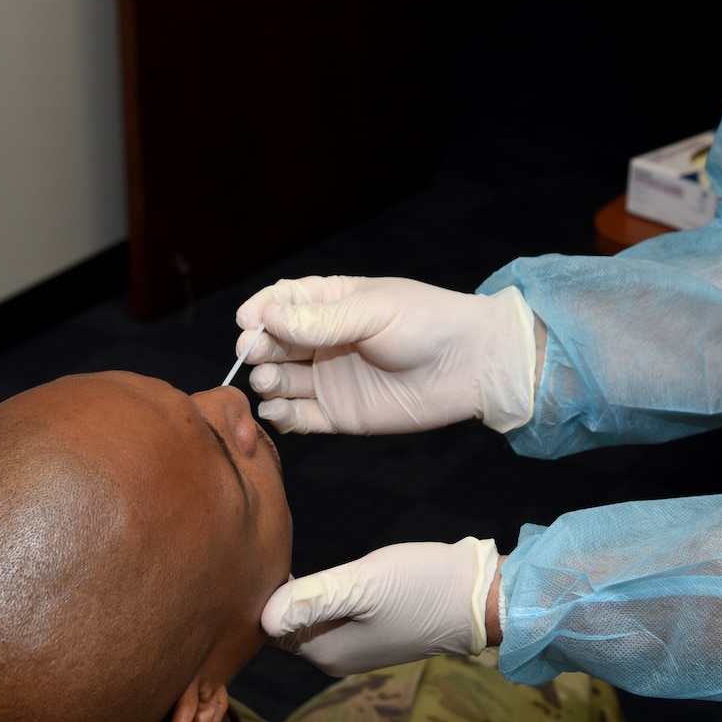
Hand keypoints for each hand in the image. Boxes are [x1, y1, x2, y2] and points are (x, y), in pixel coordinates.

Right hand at [236, 276, 538, 434]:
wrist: (474, 365)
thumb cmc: (429, 322)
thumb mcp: (375, 311)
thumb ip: (323, 319)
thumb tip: (267, 317)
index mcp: (331, 303)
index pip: (280, 303)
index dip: (260, 311)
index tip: (248, 322)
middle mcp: (323, 340)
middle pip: (273, 343)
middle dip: (258, 348)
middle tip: (256, 355)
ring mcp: (329, 378)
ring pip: (280, 382)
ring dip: (266, 382)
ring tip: (269, 382)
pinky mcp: (340, 414)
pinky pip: (300, 418)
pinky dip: (282, 417)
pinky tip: (276, 411)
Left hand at [261, 539, 499, 676]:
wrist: (479, 598)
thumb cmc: (422, 586)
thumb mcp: (363, 585)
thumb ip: (312, 599)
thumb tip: (263, 618)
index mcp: (324, 652)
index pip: (269, 625)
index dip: (266, 590)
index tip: (271, 554)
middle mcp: (334, 658)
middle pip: (288, 622)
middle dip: (283, 591)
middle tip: (283, 547)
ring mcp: (354, 649)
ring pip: (311, 616)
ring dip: (307, 591)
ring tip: (308, 556)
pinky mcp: (372, 635)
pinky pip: (333, 615)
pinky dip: (329, 595)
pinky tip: (340, 575)